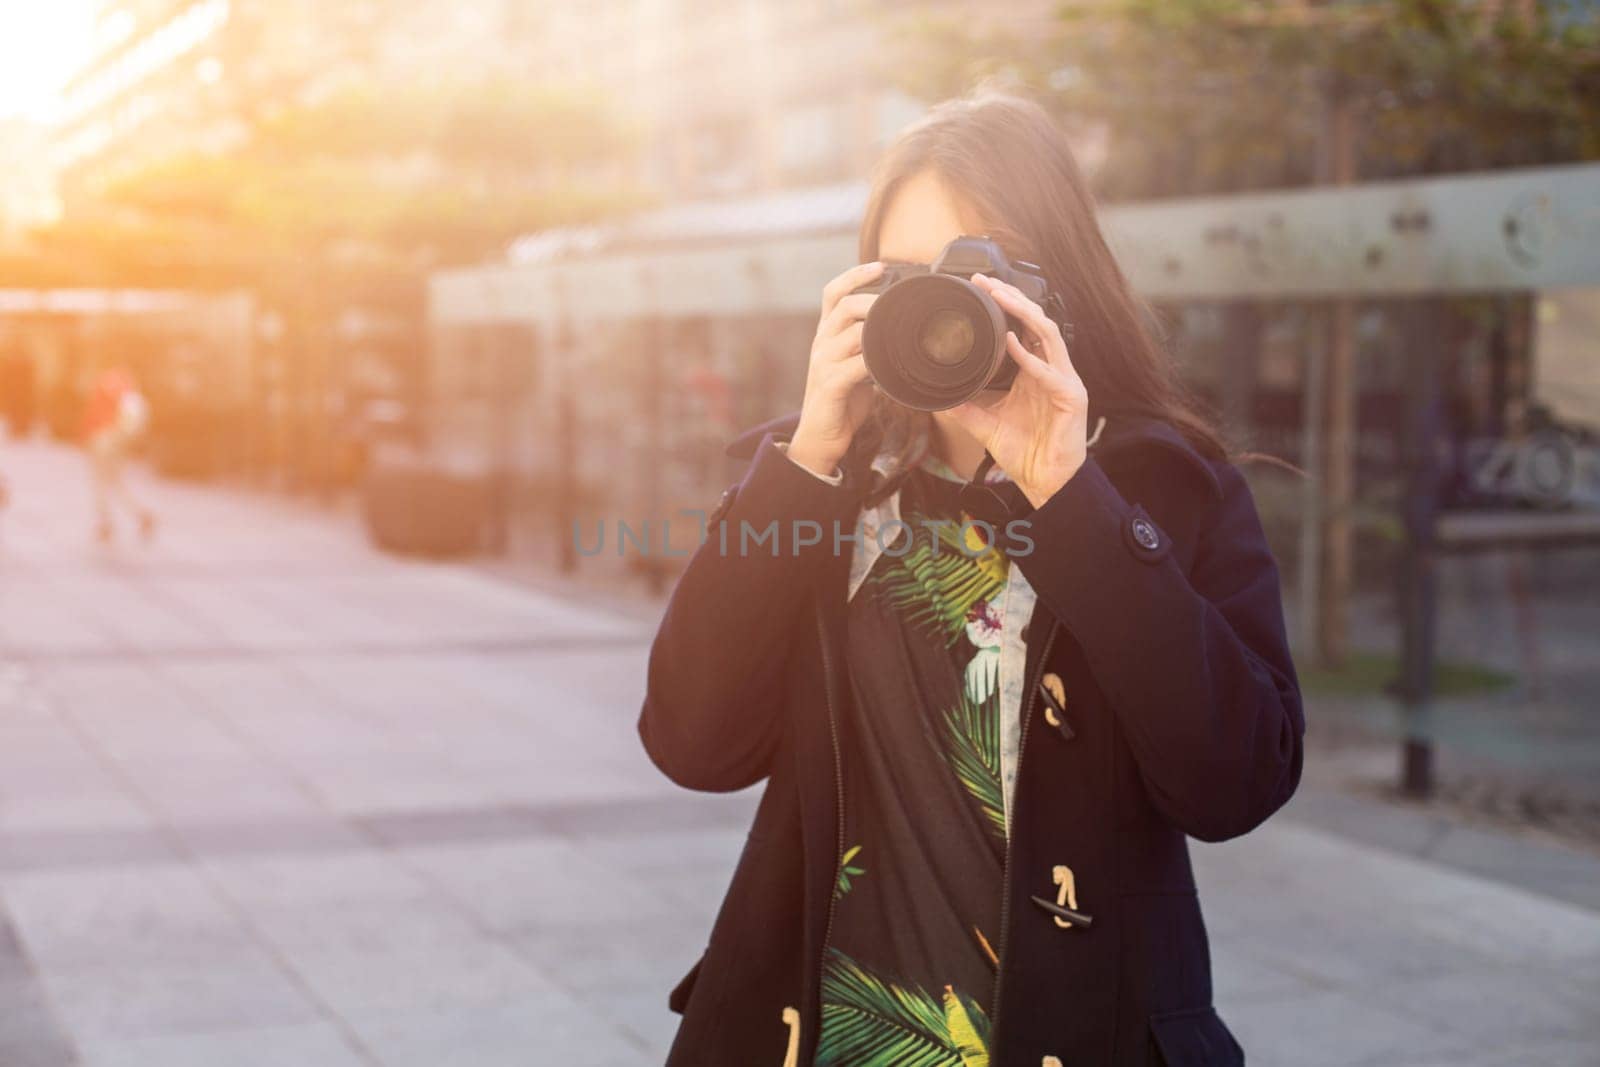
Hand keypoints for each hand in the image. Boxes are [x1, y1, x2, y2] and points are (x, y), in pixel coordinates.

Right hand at [787, 261, 883, 476]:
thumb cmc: (843, 399)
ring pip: (851, 333)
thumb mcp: (854, 364)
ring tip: (903, 329)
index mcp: (826, 334)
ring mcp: (823, 363)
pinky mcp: (830, 386)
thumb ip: (870, 345)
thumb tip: (903, 330)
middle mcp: (822, 343)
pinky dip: (875, 362)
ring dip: (879, 329)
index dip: (855, 275)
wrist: (820, 437)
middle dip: (875, 300)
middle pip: (844, 306)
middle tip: (902, 304)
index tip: (881, 265)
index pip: (832, 292)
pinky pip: (854, 366)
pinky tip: (892, 364)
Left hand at [946, 272, 1089, 508]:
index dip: (1006, 306)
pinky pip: (1050, 371)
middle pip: (1036, 321)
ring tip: (1000, 297)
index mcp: (1034, 371)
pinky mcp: (1072, 397)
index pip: (1023, 327)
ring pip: (1047, 333)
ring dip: (1023, 312)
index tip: (979, 289)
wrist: (1046, 481)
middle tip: (986, 281)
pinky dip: (1029, 357)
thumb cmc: (1024, 452)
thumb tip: (937, 397)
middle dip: (1013, 297)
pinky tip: (1012, 342)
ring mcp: (1064, 380)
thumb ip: (965, 407)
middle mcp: (1051, 369)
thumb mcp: (986, 425)